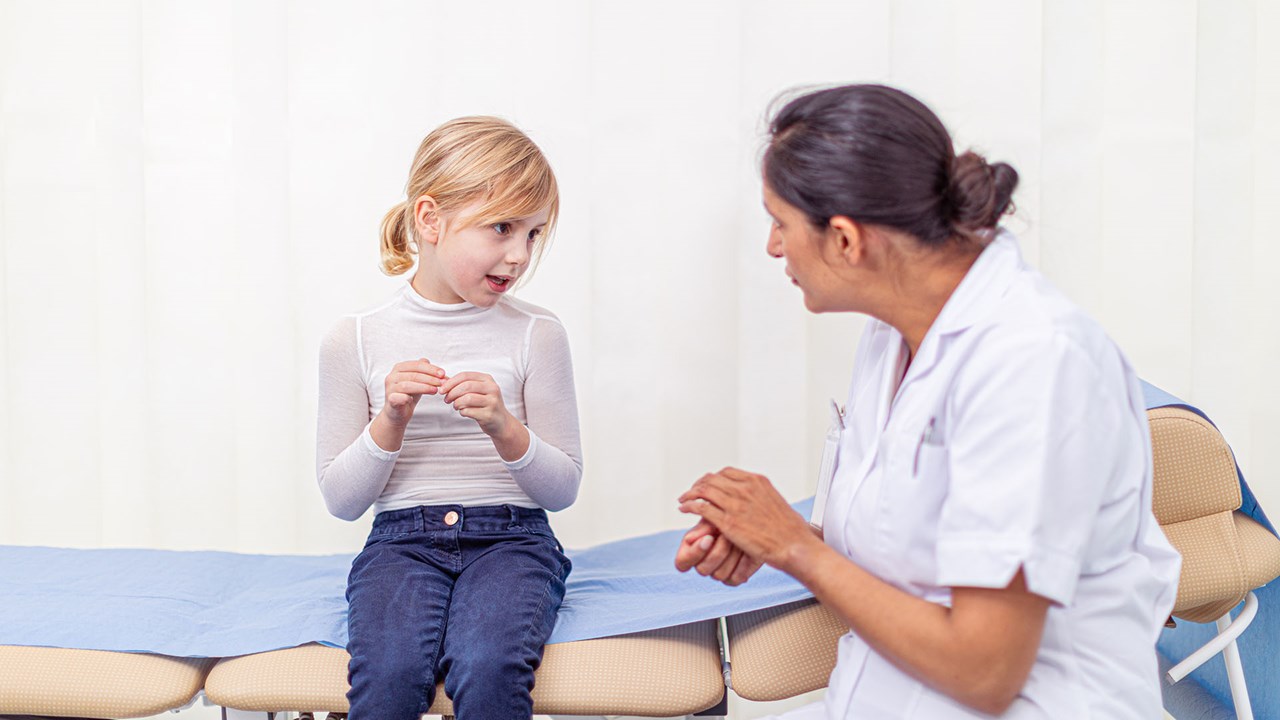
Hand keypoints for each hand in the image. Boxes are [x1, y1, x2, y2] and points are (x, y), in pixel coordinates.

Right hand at [380, 358, 447, 427]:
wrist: (398, 413)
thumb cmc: (408, 395)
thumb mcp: (419, 383)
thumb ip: (427, 374)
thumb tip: (440, 371)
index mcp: (399, 368)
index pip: (417, 365)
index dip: (431, 369)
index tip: (443, 374)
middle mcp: (392, 376)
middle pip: (413, 375)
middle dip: (430, 378)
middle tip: (442, 383)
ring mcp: (390, 388)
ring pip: (407, 385)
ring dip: (423, 387)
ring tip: (435, 390)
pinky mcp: (390, 400)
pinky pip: (398, 397)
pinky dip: (407, 398)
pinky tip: (414, 400)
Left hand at [440, 371, 511, 436]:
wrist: (500, 422)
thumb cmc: (485, 404)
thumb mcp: (478, 391)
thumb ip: (463, 385)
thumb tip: (443, 381)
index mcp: (488, 380)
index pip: (465, 375)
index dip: (451, 382)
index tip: (442, 390)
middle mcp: (492, 389)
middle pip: (466, 386)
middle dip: (452, 393)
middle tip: (446, 399)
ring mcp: (492, 402)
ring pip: (467, 399)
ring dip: (457, 403)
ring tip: (456, 406)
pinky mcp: (489, 415)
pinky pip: (469, 411)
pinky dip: (462, 412)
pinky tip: (464, 412)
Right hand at [675, 518, 763, 585]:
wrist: (751, 522)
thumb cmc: (727, 516)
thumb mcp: (713, 518)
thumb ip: (702, 528)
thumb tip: (689, 539)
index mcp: (691, 551)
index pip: (683, 562)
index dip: (695, 553)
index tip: (708, 538)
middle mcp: (702, 564)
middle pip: (703, 569)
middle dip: (718, 551)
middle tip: (727, 535)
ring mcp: (717, 572)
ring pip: (719, 575)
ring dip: (731, 554)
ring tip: (738, 539)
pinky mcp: (733, 577)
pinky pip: (734, 578)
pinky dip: (742, 563)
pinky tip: (746, 549)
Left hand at [678, 467, 819, 571]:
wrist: (794, 546)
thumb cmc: (789, 530)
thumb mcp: (775, 502)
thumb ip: (760, 497)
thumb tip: (755, 500)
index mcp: (757, 482)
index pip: (726, 472)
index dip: (712, 478)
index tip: (706, 485)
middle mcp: (745, 489)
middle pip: (712, 479)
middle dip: (698, 485)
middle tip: (690, 493)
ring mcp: (736, 504)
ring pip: (703, 491)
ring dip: (689, 494)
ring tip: (683, 500)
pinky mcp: (728, 522)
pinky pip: (701, 508)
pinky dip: (689, 506)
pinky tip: (685, 509)